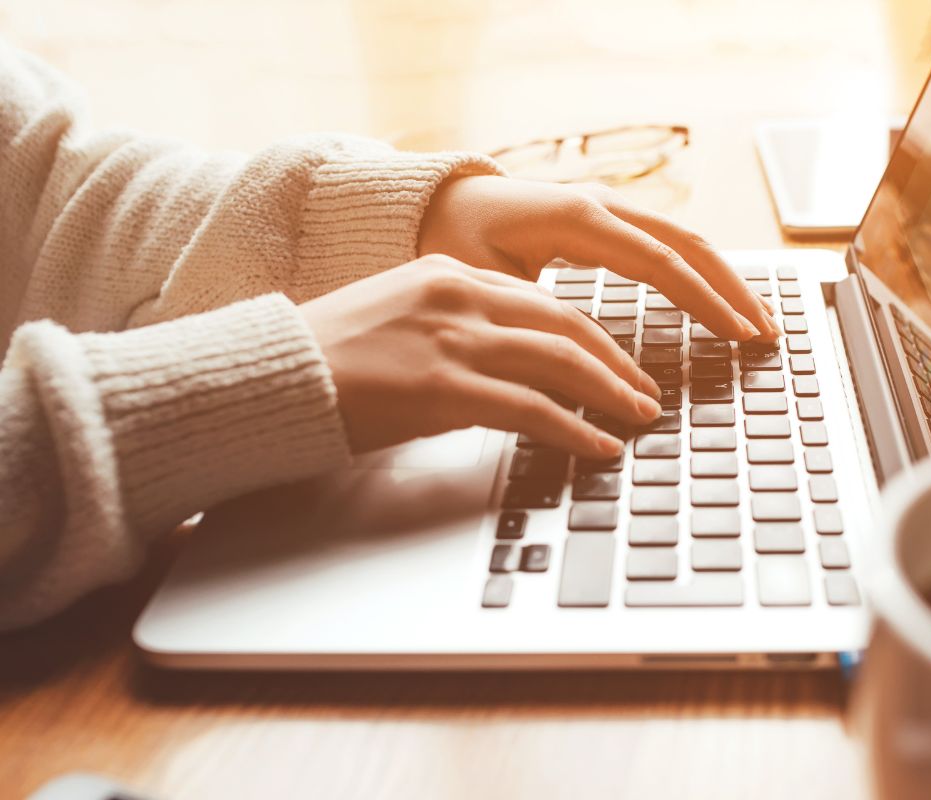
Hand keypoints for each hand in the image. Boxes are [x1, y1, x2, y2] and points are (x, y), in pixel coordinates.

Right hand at [301, 255, 662, 456]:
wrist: (269, 376)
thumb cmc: (325, 359)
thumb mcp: (396, 319)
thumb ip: (452, 328)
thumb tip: (503, 365)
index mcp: (445, 275)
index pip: (541, 301)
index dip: (590, 334)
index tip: (616, 359)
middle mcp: (456, 297)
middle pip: (564, 324)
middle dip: (615, 361)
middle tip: (644, 391)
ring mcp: (451, 340)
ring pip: (560, 361)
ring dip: (610, 392)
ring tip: (638, 418)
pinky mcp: (441, 387)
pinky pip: (532, 408)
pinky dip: (574, 429)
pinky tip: (598, 446)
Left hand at [417, 175, 779, 342]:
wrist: (436, 206)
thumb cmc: (455, 243)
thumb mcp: (489, 285)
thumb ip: (543, 317)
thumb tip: (594, 367)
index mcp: (576, 217)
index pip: (661, 261)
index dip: (705, 300)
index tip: (738, 334)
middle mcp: (601, 204)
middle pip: (690, 244)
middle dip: (733, 290)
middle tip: (768, 334)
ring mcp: (608, 208)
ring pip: (686, 240)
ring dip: (726, 281)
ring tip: (757, 322)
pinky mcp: (608, 221)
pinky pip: (668, 244)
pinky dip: (701, 274)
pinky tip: (718, 302)